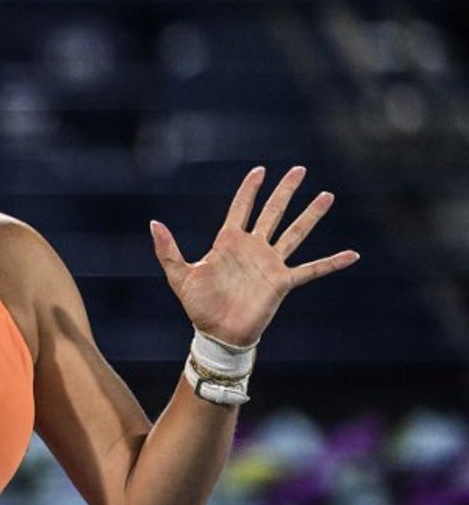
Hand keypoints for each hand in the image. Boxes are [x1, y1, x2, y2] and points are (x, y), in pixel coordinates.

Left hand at [149, 165, 359, 346]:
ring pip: (295, 232)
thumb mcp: (179, 275)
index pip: (241, 208)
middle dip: (285, 191)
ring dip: (311, 215)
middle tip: (299, 170)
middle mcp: (253, 249)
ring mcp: (270, 264)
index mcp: (229, 243)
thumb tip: (153, 223)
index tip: (260, 170)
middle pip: (272, 212)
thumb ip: (167, 249)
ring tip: (327, 195)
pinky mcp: (282, 283)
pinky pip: (311, 269)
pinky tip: (352, 254)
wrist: (216, 334)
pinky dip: (331, 263)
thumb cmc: (198, 306)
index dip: (249, 189)